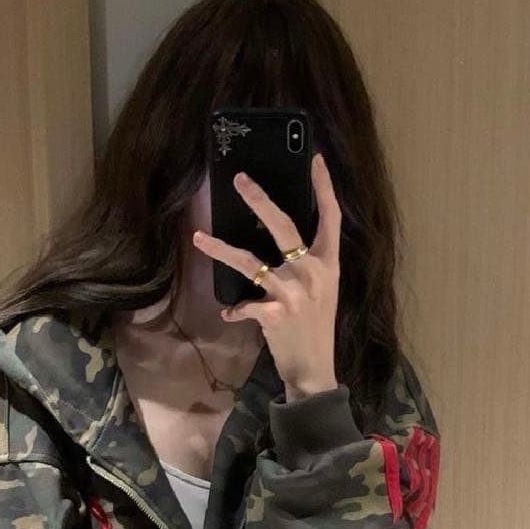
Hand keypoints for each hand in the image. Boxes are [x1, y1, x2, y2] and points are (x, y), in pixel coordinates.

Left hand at [191, 152, 341, 395]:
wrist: (315, 369)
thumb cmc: (314, 328)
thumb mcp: (321, 292)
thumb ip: (306, 267)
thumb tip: (279, 244)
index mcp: (328, 264)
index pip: (330, 217)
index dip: (324, 187)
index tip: (313, 159)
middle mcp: (312, 273)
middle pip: (284, 226)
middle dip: (260, 199)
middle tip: (239, 179)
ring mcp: (293, 293)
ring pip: (250, 262)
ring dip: (221, 249)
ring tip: (199, 237)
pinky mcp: (274, 313)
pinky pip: (245, 303)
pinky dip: (236, 309)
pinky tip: (231, 314)